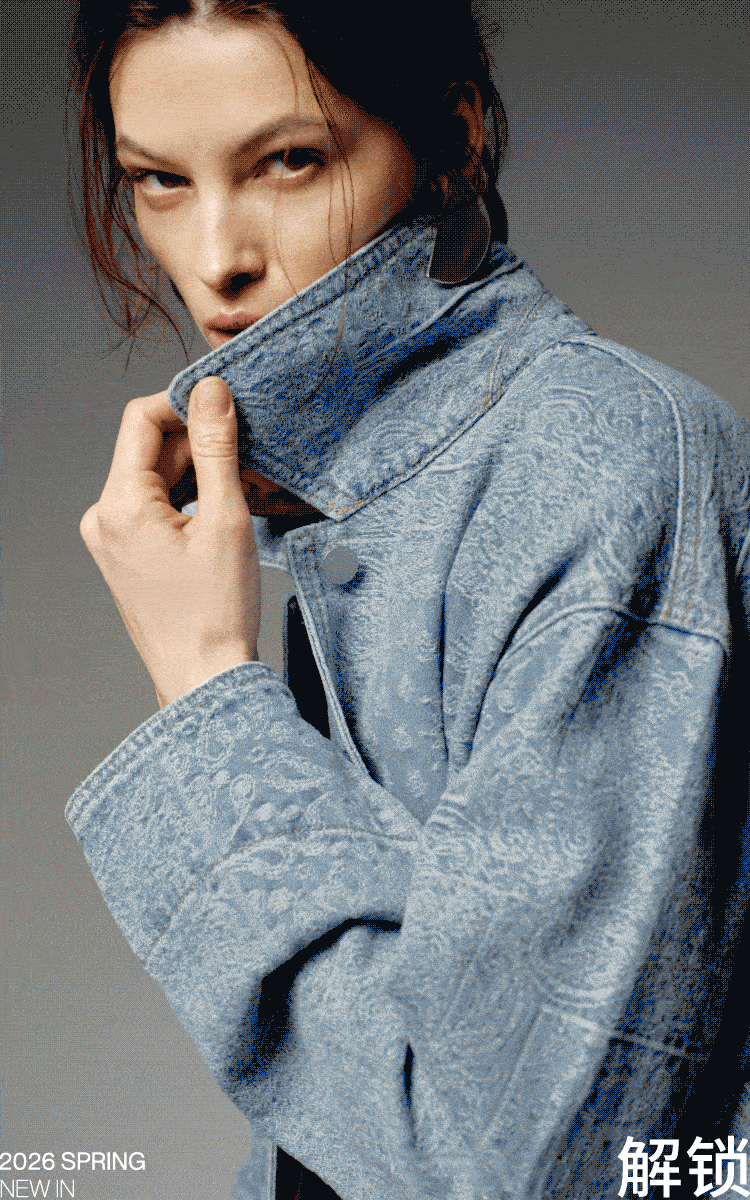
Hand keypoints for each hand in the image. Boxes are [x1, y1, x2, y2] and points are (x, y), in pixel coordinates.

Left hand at [81, 377, 259, 707]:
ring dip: (200, 472)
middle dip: (199, 443)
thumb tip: (211, 391)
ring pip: (157, 477)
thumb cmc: (216, 613)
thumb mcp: (226, 519)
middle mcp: (103, 518)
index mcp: (118, 506)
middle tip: (250, 455)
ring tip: (244, 490)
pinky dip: (190, 499)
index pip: (141, 419)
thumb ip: (217, 447)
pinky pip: (156, 506)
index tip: (229, 409)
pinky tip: (225, 512)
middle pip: (150, 449)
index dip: (186, 404)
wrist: (205, 678)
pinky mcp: (126, 554)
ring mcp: (111, 538)